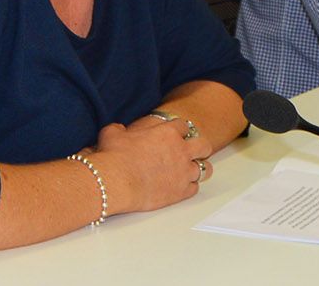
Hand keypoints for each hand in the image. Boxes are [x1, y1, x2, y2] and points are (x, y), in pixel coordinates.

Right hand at [90, 116, 210, 213]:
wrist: (116, 181)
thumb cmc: (114, 156)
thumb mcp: (113, 133)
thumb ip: (121, 129)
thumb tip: (119, 130)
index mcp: (167, 132)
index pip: (184, 126)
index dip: (179, 130)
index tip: (174, 135)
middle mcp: (181, 151)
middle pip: (204, 145)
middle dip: (199, 147)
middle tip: (190, 151)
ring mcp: (184, 172)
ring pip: (205, 169)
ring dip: (196, 168)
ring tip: (187, 171)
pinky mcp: (181, 192)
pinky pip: (195, 188)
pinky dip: (189, 187)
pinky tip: (179, 186)